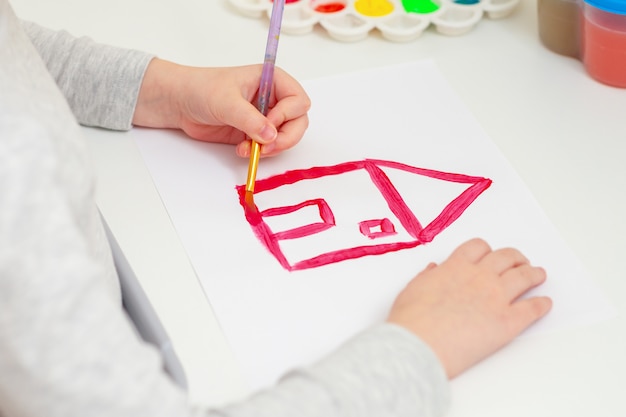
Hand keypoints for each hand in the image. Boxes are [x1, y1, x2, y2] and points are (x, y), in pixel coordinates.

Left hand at [132, 58, 310, 157]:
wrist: (180, 103)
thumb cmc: (201, 89)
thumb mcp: (226, 102)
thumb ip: (250, 119)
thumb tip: (271, 136)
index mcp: (272, 80)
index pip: (298, 100)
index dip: (288, 115)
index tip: (270, 124)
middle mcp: (273, 98)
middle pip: (298, 122)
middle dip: (285, 137)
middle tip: (267, 147)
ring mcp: (265, 117)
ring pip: (286, 137)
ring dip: (271, 148)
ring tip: (249, 149)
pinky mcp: (255, 133)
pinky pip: (269, 147)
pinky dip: (260, 153)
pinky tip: (242, 150)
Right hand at [387, 238, 551, 378]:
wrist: (417, 345)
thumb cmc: (410, 321)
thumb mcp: (412, 290)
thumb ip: (427, 277)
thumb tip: (434, 270)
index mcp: (454, 267)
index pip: (478, 248)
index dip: (487, 250)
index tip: (491, 254)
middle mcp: (478, 277)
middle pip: (505, 258)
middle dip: (515, 258)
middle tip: (520, 261)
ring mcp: (495, 298)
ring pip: (523, 277)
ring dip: (533, 274)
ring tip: (539, 275)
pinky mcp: (507, 322)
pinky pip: (532, 309)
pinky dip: (541, 305)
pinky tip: (545, 303)